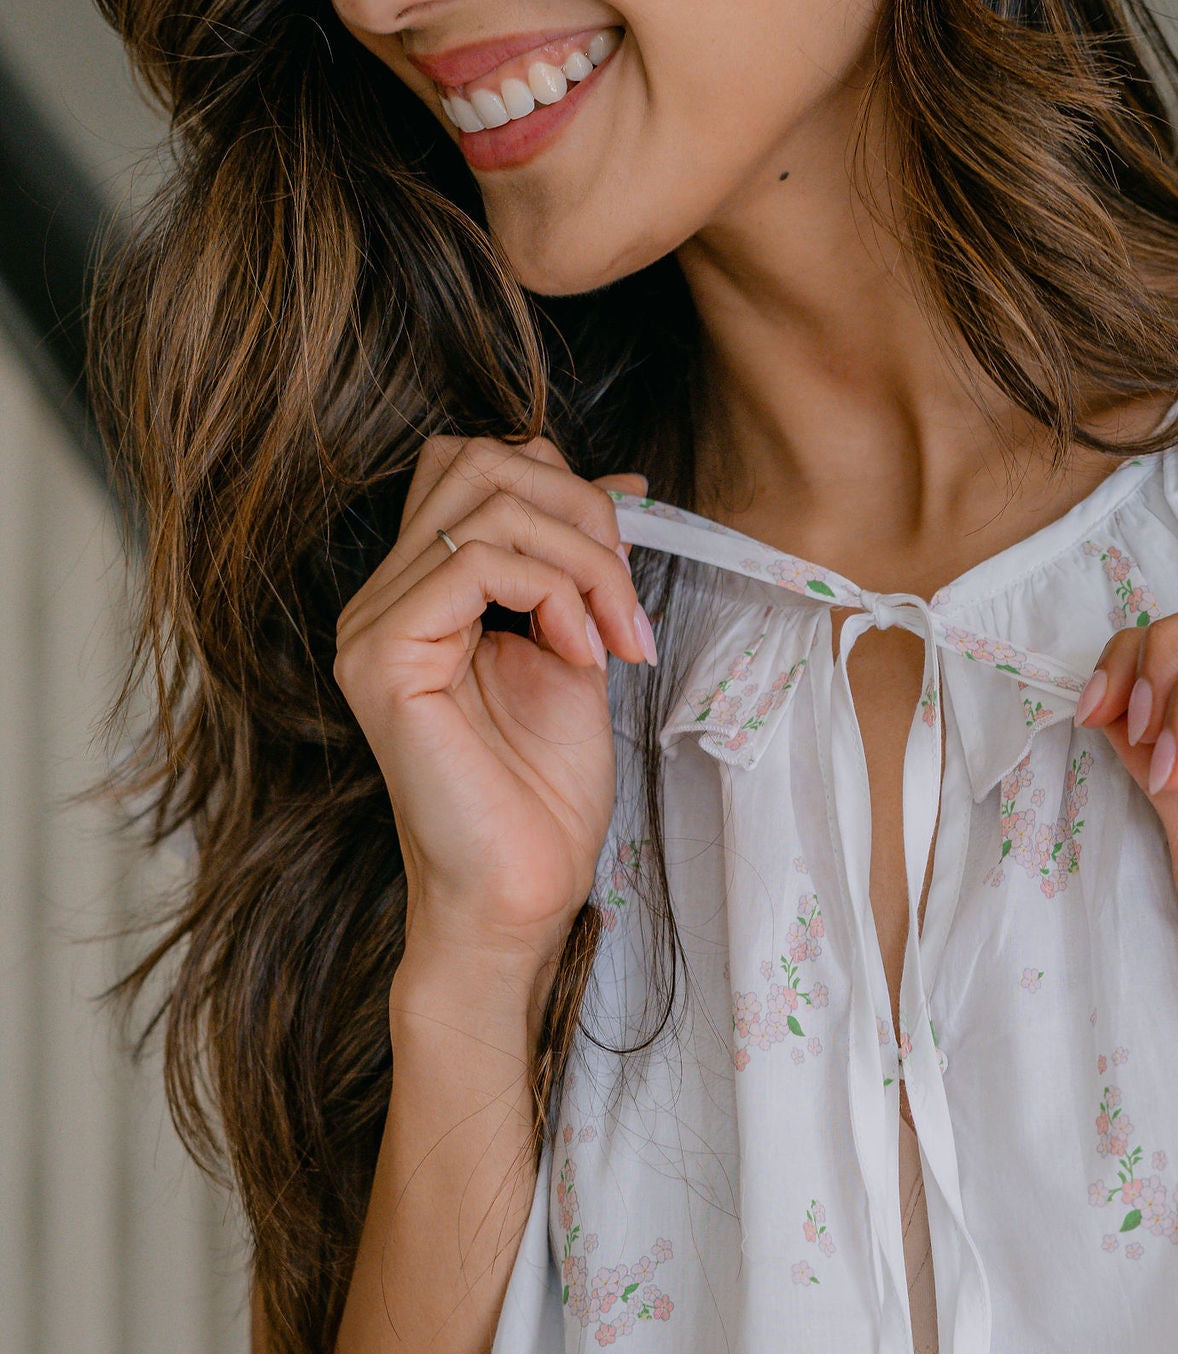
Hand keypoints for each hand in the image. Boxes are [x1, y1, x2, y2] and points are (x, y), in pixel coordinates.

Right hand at [332, 435, 655, 985]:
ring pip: (487, 504)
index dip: (566, 488)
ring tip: (615, 638)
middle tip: (626, 604)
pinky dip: (554, 592)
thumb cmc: (544, 794)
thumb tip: (622, 482)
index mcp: (421, 590)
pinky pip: (475, 561)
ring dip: (585, 561)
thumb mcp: (577, 646)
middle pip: (478, 461)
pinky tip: (580, 652)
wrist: (522, 891)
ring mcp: (374, 624)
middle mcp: (383, 597)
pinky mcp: (383, 656)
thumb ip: (579, 565)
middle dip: (582, 515)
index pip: (475, 464)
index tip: (627, 568)